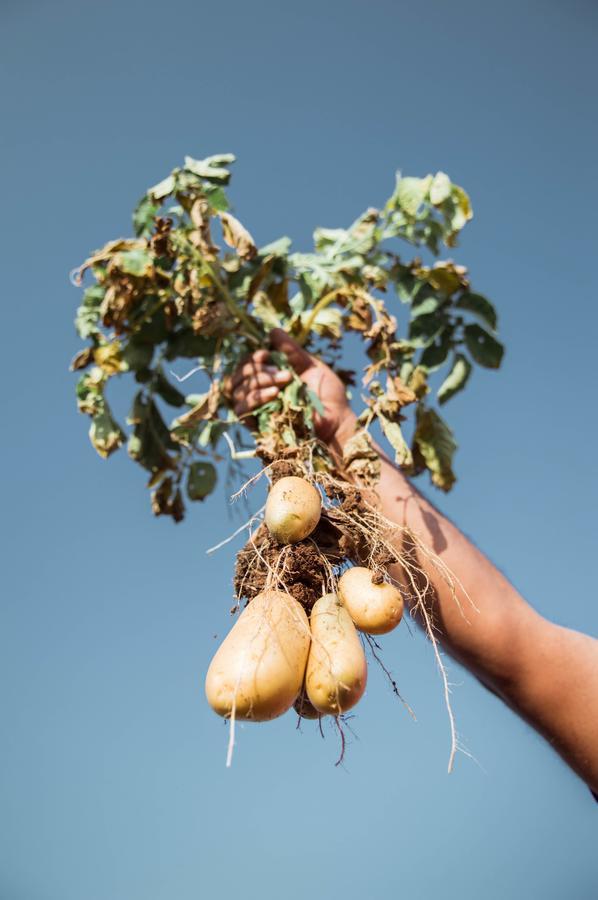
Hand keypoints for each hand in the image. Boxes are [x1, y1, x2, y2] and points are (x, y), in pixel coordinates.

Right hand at [230, 328, 354, 443]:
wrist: (336, 422)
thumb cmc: (328, 396)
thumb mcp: (311, 366)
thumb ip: (291, 351)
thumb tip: (273, 331)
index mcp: (270, 379)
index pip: (246, 366)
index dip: (252, 358)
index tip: (267, 354)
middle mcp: (259, 393)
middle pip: (238, 376)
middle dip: (257, 370)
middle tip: (283, 373)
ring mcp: (256, 410)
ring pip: (238, 390)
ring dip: (259, 381)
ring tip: (284, 381)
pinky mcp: (256, 426)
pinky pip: (241, 410)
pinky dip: (255, 398)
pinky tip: (274, 394)